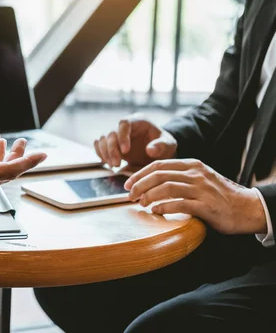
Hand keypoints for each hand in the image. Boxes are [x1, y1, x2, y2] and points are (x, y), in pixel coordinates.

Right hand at [94, 114, 177, 167]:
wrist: (158, 151)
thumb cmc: (164, 145)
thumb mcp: (168, 144)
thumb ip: (161, 146)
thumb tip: (150, 150)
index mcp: (137, 121)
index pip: (123, 123)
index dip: (122, 136)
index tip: (126, 151)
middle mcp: (124, 126)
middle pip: (110, 132)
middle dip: (112, 149)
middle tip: (117, 164)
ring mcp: (116, 134)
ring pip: (103, 139)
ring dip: (105, 153)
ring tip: (113, 165)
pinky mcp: (111, 144)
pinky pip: (99, 145)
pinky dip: (100, 154)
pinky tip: (107, 163)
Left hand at [125, 159, 266, 234]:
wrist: (247, 208)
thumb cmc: (219, 195)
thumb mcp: (199, 179)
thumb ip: (179, 177)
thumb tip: (150, 183)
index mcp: (192, 165)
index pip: (158, 165)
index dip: (139, 174)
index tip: (127, 184)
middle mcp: (196, 174)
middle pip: (159, 175)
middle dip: (139, 185)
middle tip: (129, 196)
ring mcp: (202, 189)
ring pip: (167, 188)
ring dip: (149, 196)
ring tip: (141, 204)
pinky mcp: (206, 206)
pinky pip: (179, 204)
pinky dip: (164, 207)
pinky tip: (155, 211)